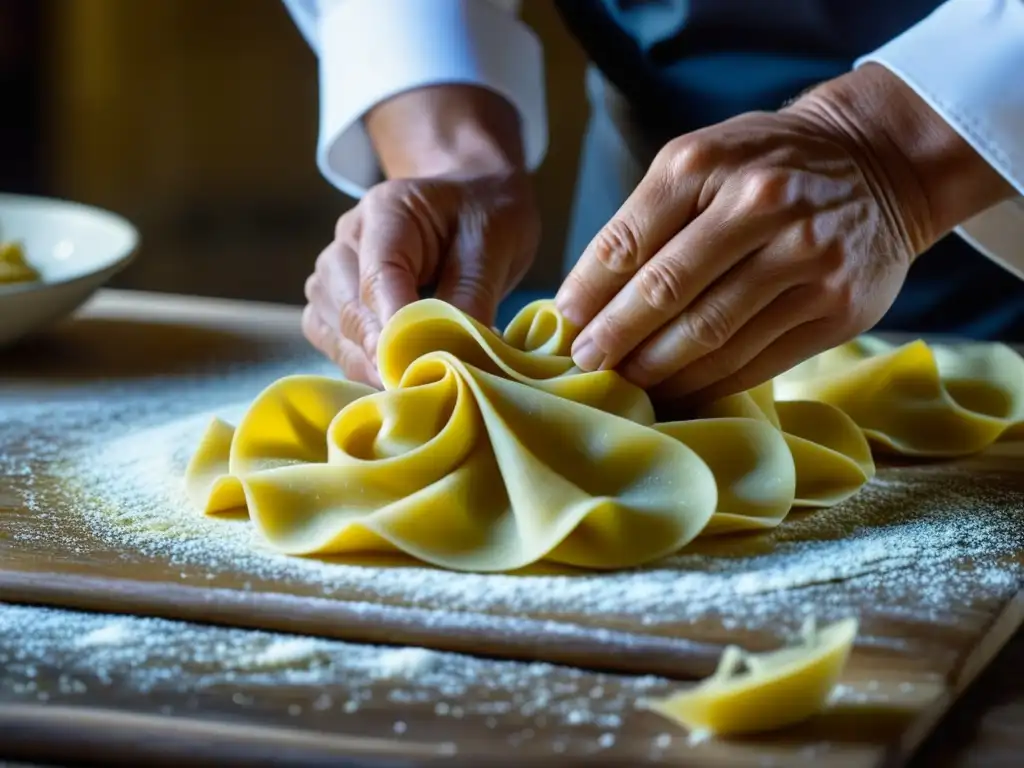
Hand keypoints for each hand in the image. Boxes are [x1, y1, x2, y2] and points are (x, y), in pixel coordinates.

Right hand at [303, 169, 538, 386]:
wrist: (475, 197)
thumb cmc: (486, 214)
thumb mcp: (494, 243)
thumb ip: (469, 296)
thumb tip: (451, 356)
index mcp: (385, 211)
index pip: (378, 280)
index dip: (396, 333)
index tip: (421, 371)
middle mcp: (346, 241)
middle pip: (350, 312)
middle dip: (387, 357)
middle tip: (431, 391)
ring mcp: (334, 274)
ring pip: (336, 336)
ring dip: (373, 367)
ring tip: (420, 387)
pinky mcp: (334, 305)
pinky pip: (337, 346)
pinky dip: (365, 368)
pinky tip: (400, 378)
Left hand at [555, 64, 1013, 407]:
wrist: (879, 163)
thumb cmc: (766, 165)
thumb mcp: (704, 160)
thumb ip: (648, 218)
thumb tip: (586, 298)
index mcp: (707, 163)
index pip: (628, 240)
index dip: (588, 291)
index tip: (563, 322)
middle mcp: (759, 204)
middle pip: (667, 291)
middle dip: (616, 336)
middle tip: (586, 362)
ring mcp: (805, 257)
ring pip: (710, 332)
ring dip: (658, 368)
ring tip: (626, 382)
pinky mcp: (836, 306)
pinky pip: (755, 359)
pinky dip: (708, 383)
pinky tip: (680, 390)